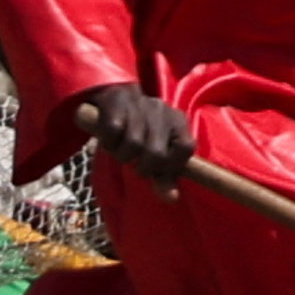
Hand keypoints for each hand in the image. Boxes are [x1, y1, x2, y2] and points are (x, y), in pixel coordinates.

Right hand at [68, 80, 192, 179]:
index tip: (160, 168)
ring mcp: (139, 105)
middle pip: (156, 154)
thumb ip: (165, 176)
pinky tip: (110, 139)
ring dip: (122, 156)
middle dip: (143, 167)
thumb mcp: (157, 152)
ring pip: (132, 145)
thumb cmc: (142, 132)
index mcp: (178, 120)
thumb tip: (171, 199)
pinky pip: (112, 133)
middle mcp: (162, 110)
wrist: (116, 95)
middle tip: (136, 162)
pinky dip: (108, 143)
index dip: (173, 165)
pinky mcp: (115, 104)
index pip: (186, 149)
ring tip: (121, 150)